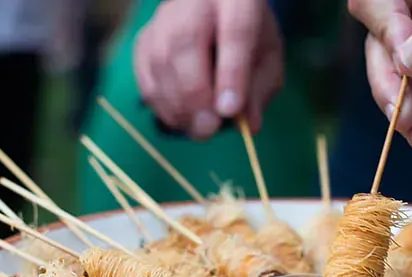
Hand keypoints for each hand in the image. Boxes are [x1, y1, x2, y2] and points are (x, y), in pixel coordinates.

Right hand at [134, 0, 283, 138]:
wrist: (216, 14)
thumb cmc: (247, 37)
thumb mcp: (268, 58)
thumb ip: (261, 88)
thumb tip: (249, 124)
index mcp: (236, 1)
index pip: (235, 31)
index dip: (231, 74)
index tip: (229, 111)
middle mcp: (193, 3)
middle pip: (184, 46)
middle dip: (196, 97)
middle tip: (210, 128)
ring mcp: (162, 20)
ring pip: (160, 65)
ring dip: (178, 107)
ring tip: (199, 127)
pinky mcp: (143, 42)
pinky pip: (146, 79)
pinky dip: (162, 107)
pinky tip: (182, 117)